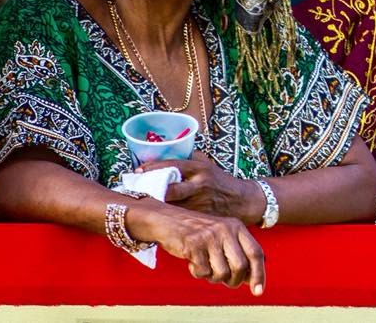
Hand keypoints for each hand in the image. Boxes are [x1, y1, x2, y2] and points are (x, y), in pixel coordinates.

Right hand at [128, 201, 264, 293]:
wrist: (168, 220)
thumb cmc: (198, 232)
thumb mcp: (222, 235)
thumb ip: (238, 252)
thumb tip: (253, 278)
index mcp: (236, 226)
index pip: (256, 252)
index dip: (259, 273)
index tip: (258, 291)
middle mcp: (226, 229)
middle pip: (240, 267)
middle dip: (233, 280)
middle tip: (225, 281)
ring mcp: (210, 237)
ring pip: (222, 273)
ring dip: (213, 277)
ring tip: (206, 267)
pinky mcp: (194, 245)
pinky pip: (202, 272)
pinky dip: (198, 273)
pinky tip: (192, 262)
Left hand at [139, 153, 264, 224]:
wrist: (242, 201)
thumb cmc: (220, 181)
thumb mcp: (207, 165)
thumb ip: (188, 162)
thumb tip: (164, 156)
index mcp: (199, 169)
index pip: (172, 165)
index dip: (153, 168)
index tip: (138, 170)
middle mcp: (199, 185)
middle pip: (169, 189)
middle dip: (151, 190)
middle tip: (134, 191)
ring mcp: (199, 203)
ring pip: (172, 206)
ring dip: (155, 205)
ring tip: (138, 204)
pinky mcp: (200, 219)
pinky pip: (179, 218)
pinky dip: (166, 217)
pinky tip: (154, 217)